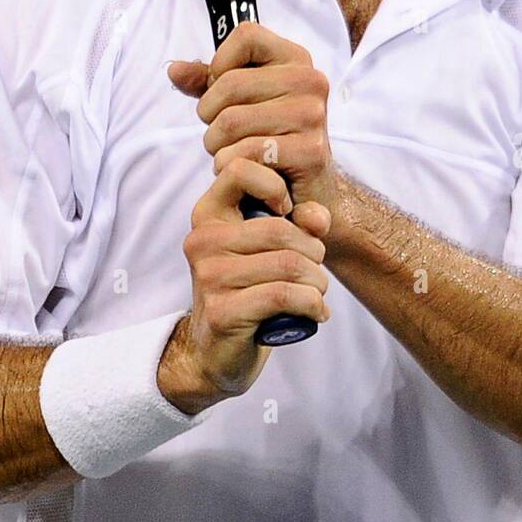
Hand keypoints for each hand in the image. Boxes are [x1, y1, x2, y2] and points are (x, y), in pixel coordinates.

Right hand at [157, 156, 330, 411]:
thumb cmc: (249, 289)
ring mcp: (208, 276)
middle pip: (279, 229)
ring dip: (317, 281)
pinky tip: (317, 312)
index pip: (240, 170)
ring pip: (288, 264)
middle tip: (316, 268)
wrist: (217, 352)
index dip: (274, 185)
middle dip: (312, 251)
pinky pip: (284, 295)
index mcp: (208, 214)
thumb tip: (319, 220)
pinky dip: (312, 303)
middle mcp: (202, 240)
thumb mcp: (268, 247)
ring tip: (317, 291)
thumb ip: (296, 221)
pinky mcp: (222, 311)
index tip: (287, 211)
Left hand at [168, 21, 340, 219]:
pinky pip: (246, 153)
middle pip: (229, 83)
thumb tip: (174, 70)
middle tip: (221, 133)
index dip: (220, 64)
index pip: (245, 35)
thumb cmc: (268, 135)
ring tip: (229, 151)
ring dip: (216, 145)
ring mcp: (313, 115)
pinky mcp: (311, 152)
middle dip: (210, 115)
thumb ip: (207, 81)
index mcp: (295, 58)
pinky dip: (229, 165)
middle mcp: (310, 80)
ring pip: (231, 122)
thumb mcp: (237, 101)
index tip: (224, 92)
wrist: (308, 187)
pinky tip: (241, 169)